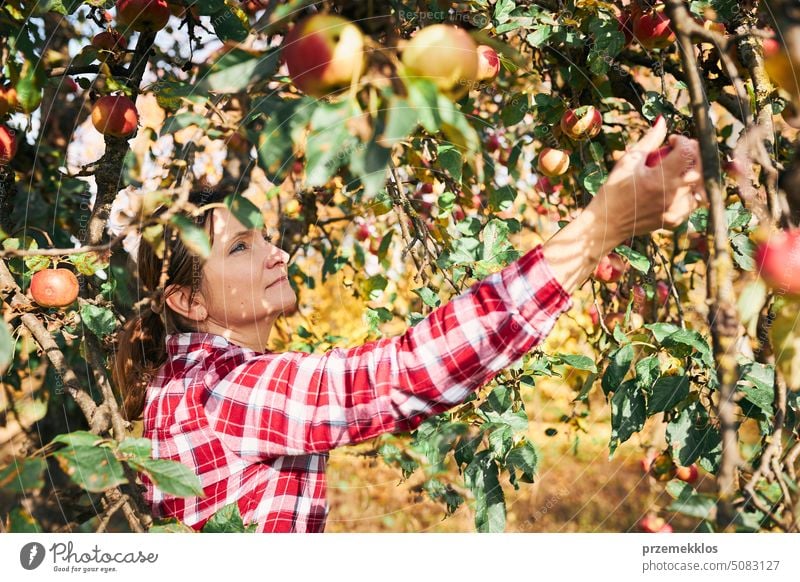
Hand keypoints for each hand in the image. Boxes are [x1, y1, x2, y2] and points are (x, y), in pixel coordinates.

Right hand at [590, 117, 707, 238]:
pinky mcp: (675, 220)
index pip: (686, 152)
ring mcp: (675, 210)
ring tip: (679, 171)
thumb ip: (649, 141)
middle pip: (699, 168)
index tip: (672, 141)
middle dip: (694, 154)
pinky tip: (675, 188)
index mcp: (657, 179)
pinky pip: (693, 203)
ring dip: (693, 174)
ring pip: (700, 186)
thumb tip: (662, 121)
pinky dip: (689, 192)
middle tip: (681, 152)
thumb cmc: (614, 190)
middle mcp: (670, 195)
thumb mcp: (627, 162)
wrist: (608, 223)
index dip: (682, 141)